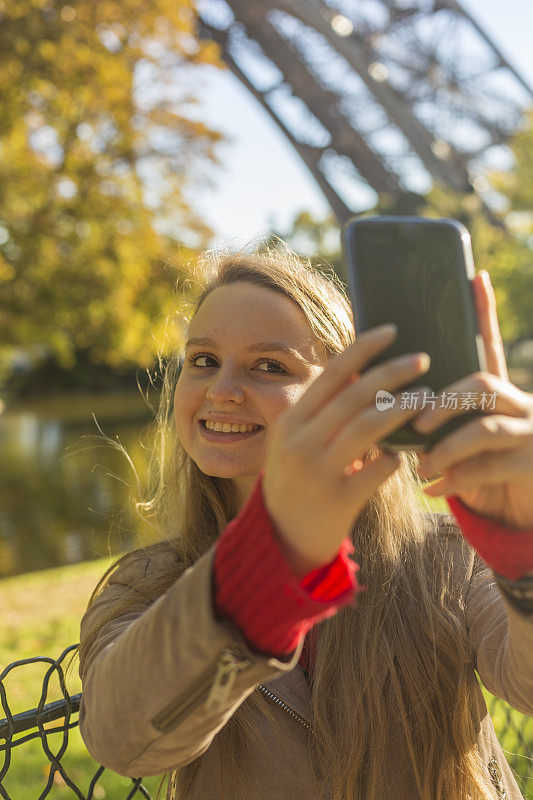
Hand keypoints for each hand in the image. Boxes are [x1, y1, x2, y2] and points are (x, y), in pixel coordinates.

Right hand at [262, 325, 431, 576]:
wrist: (280, 538)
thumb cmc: (295, 481)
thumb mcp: (293, 441)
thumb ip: (321, 410)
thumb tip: (360, 371)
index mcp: (289, 421)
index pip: (331, 374)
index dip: (364, 349)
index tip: (391, 331)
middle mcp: (299, 443)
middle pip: (354, 396)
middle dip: (393, 373)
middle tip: (422, 360)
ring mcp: (317, 472)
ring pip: (369, 427)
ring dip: (402, 408)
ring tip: (427, 398)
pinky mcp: (338, 501)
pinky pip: (378, 470)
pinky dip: (396, 457)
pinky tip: (405, 454)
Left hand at [414, 271, 532, 529]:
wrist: (522, 508)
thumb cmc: (483, 467)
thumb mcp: (464, 437)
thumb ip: (441, 416)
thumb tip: (385, 394)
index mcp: (500, 392)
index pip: (488, 345)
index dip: (484, 312)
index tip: (476, 276)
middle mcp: (520, 404)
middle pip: (483, 382)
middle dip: (444, 399)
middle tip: (416, 420)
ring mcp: (529, 435)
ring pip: (487, 427)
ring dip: (447, 445)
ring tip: (420, 461)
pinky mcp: (531, 467)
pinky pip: (488, 470)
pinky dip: (454, 480)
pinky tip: (430, 487)